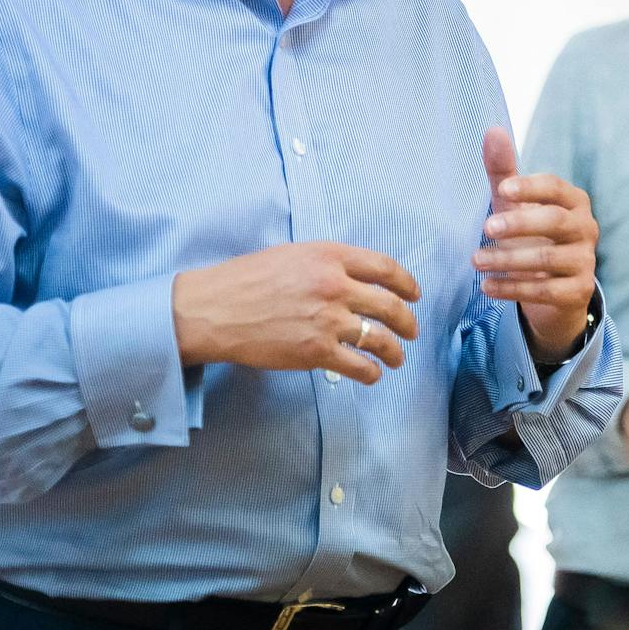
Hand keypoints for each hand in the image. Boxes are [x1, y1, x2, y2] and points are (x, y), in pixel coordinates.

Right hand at [172, 242, 419, 384]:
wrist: (214, 310)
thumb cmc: (246, 280)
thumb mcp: (292, 255)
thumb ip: (327, 263)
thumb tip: (354, 278)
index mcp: (329, 256)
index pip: (385, 267)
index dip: (406, 283)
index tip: (414, 294)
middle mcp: (334, 285)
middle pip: (389, 304)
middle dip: (407, 321)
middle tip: (411, 330)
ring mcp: (327, 320)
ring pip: (378, 337)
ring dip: (394, 350)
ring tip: (397, 357)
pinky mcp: (316, 352)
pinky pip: (358, 365)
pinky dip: (371, 372)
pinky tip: (372, 374)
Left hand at [474, 128, 598, 361]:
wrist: (554, 289)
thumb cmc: (531, 235)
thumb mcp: (514, 205)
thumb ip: (503, 171)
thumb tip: (492, 129)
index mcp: (573, 201)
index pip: (555, 187)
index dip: (530, 187)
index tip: (502, 190)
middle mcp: (585, 228)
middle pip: (555, 221)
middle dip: (519, 223)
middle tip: (485, 228)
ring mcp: (585, 261)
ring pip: (547, 258)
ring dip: (508, 260)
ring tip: (475, 260)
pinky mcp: (578, 290)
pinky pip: (546, 290)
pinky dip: (514, 288)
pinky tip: (487, 287)